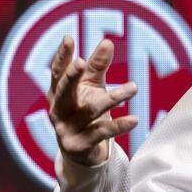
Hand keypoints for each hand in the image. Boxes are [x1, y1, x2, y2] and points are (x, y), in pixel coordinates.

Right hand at [47, 36, 137, 166]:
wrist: (82, 153)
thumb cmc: (85, 111)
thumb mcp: (91, 88)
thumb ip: (97, 67)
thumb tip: (107, 42)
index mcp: (57, 94)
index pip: (57, 73)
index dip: (62, 57)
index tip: (68, 38)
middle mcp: (58, 111)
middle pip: (63, 92)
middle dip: (71, 77)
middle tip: (82, 63)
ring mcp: (66, 129)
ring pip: (90, 111)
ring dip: (113, 98)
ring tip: (133, 87)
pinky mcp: (79, 146)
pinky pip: (102, 133)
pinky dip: (119, 126)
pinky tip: (135, 119)